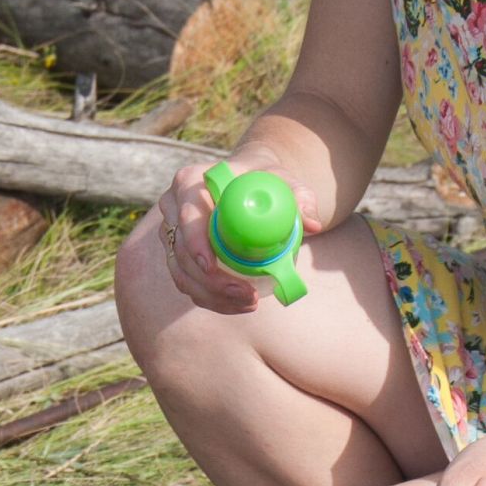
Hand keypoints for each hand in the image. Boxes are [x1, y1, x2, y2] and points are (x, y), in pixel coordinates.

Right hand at [155, 158, 324, 314]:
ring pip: (182, 272)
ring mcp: (172, 233)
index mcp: (190, 182)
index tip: (212, 267)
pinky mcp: (178, 254)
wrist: (249, 185)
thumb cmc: (264, 180)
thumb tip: (313, 225)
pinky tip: (238, 305)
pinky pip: (188, 283)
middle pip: (181, 250)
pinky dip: (212, 299)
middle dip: (210, 281)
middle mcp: (173, 207)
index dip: (195, 242)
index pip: (186, 215)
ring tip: (249, 303)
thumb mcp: (283, 181)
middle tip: (246, 294)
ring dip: (212, 295)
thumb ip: (300, 197)